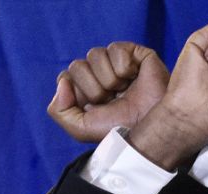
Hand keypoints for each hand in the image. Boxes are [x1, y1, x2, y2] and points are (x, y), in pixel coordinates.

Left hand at [47, 42, 168, 141]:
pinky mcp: (134, 54)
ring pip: (94, 55)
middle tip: (112, 101)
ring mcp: (116, 64)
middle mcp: (99, 76)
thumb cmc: (120, 130)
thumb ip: (58, 111)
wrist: (150, 128)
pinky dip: (123, 67)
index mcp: (85, 92)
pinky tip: (135, 78)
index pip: (65, 77)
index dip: (78, 92)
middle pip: (77, 66)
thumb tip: (63, 81)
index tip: (94, 108)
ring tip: (124, 91)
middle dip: (94, 88)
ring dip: (109, 79)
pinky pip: (115, 49)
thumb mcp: (80, 130)